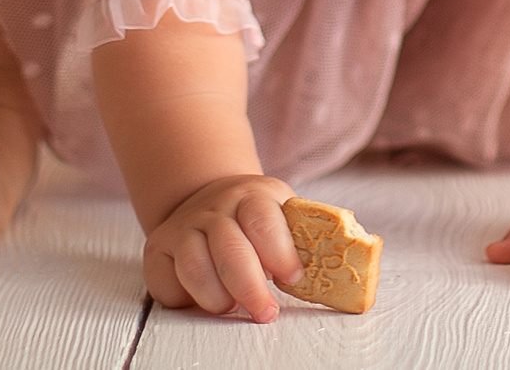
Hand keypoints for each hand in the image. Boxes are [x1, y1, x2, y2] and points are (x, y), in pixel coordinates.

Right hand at [143, 173, 302, 321]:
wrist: (207, 196)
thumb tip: (351, 258)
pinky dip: (184, 299)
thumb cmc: (256, 221)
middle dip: (250, 287)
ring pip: (194, 265)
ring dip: (216, 296)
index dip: (279, 251)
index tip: (293, 277)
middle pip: (229, 248)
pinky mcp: (158, 249)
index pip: (262, 219)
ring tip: (231, 308)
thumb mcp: (283, 216)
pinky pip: (165, 280)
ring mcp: (184, 227)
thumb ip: (306, 238)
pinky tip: (201, 301)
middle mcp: (215, 208)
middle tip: (266, 313)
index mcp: (252, 196)